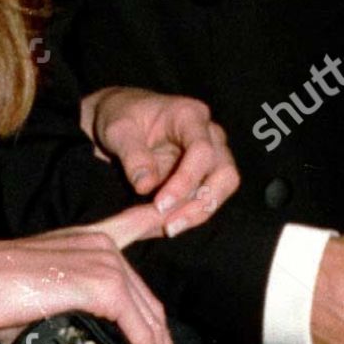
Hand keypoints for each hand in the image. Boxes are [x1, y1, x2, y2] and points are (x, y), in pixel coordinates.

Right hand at [0, 212, 178, 343]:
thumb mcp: (43, 300)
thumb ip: (75, 312)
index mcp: (90, 240)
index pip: (134, 226)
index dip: (156, 223)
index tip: (170, 223)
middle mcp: (105, 246)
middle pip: (150, 304)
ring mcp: (107, 262)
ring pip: (152, 321)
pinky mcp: (105, 283)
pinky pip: (141, 331)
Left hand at [80, 87, 238, 235]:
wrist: (122, 123)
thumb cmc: (121, 118)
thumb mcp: (118, 130)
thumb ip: (132, 155)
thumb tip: (146, 186)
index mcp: (189, 115)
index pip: (202, 150)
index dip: (186, 180)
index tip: (160, 203)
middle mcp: (209, 134)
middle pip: (225, 173)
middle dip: (201, 203)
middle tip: (170, 226)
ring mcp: (210, 156)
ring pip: (221, 190)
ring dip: (197, 214)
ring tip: (165, 229)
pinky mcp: (204, 176)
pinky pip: (205, 200)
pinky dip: (186, 216)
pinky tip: (161, 227)